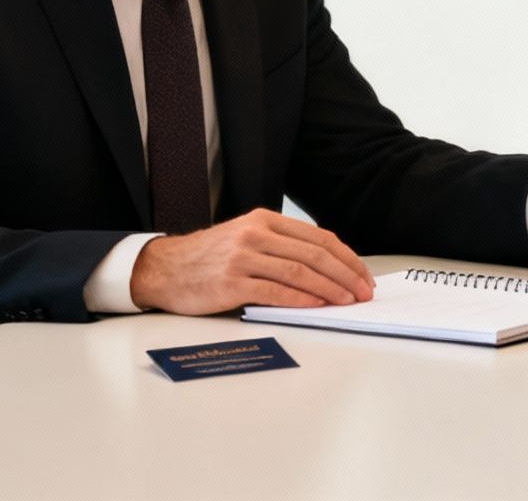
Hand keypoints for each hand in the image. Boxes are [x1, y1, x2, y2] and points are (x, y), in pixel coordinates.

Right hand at [130, 208, 374, 315]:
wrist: (164, 268)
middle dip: (346, 274)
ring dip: (330, 289)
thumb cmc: (209, 258)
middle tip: (364, 292)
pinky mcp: (231, 282)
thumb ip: (281, 247)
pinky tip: (317, 306)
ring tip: (347, 301)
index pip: (319, 238)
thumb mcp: (246, 238)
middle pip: (314, 254)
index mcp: (264, 220)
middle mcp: (255, 234)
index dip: (346, 258)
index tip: (363, 275)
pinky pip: (275, 291)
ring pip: (299, 272)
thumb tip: (327, 268)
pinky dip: (301, 299)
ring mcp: (242, 258)